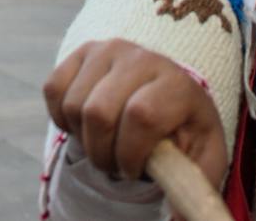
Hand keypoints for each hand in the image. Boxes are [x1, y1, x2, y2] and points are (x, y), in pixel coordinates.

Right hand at [43, 39, 226, 187]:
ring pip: (73, 105)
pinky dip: (62, 118)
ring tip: (106, 143)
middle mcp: (140, 58)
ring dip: (84, 138)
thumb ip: (194, 186)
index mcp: (175, 82)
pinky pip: (53, 89)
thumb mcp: (202, 157)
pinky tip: (85, 124)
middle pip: (99, 112)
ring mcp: (108, 50)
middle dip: (102, 152)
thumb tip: (177, 220)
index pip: (141, 114)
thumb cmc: (183, 130)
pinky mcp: (82, 52)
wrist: (166, 92)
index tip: (136, 169)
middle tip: (115, 163)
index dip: (131, 153)